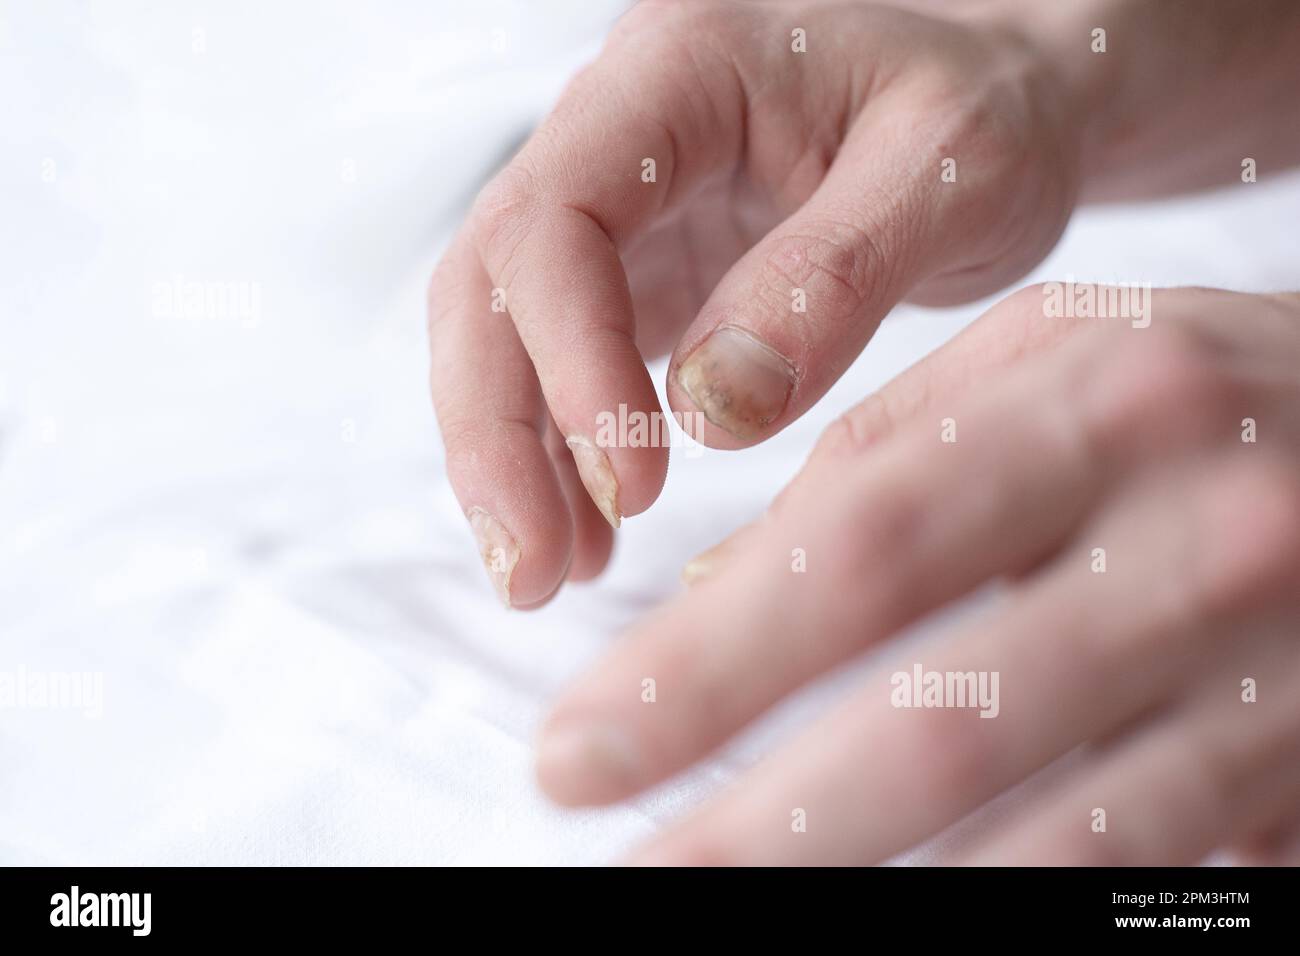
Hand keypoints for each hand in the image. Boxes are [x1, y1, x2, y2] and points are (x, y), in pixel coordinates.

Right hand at [427, 0, 1080, 605]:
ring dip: (513, 459)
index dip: (567, 357)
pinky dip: (562, 457)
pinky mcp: (644, 275)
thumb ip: (837, 274)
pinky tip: (591, 536)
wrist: (1001, 99)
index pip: (556, 215)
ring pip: (505, 332)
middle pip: (490, 281)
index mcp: (679, 70)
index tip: (635, 481)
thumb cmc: (989, 109)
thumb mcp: (955, 169)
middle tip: (531, 570)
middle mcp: (619, 132)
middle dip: (495, 433)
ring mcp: (623, 209)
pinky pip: (564, 368)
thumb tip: (715, 409)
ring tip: (552, 573)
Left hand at [536, 284, 1299, 864]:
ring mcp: (1272, 676)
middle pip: (936, 712)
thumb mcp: (1063, 350)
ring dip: (858, 887)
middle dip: (751, 814)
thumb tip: (717, 585)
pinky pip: (1134, 877)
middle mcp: (1197, 539)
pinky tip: (893, 918)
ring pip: (1041, 832)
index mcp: (1106, 400)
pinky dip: (1002, 905)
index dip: (704, 662)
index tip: (578, 741)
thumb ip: (891, 447)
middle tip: (612, 858)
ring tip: (704, 901)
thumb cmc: (1209, 389)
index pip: (863, 548)